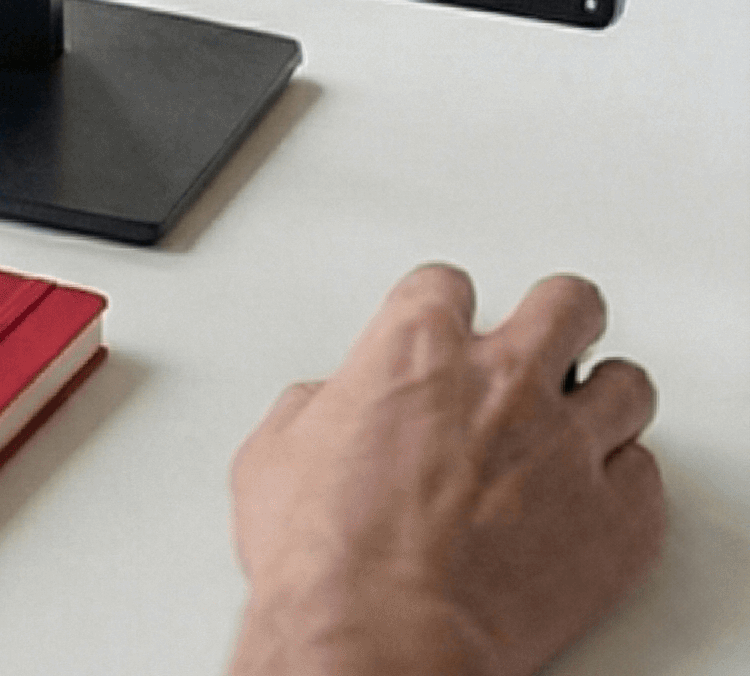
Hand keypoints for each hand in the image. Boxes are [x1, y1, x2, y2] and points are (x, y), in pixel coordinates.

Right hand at [227, 265, 662, 675]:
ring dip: (603, 399)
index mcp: (414, 348)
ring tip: (584, 418)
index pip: (447, 284)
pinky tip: (596, 495)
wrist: (376, 638)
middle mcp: (501, 381)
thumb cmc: (322, 557)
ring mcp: (566, 449)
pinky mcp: (615, 524)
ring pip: (627, 386)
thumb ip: (319, 408)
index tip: (442, 325)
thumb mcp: (276, 452)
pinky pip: (646, 479)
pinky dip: (623, 485)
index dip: (442, 307)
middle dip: (558, 317)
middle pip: (567, 304)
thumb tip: (331, 413)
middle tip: (547, 339)